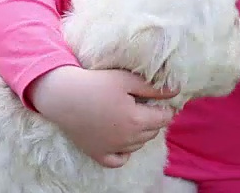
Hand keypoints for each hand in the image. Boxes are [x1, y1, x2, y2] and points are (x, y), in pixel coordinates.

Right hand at [26, 65, 177, 167]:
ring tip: (127, 115)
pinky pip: (119, 160)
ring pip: (138, 145)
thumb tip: (176, 90)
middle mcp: (127, 139)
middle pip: (153, 132)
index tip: (155, 98)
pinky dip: (124, 152)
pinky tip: (120, 138)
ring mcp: (112, 148)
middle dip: (152, 118)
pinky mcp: (98, 153)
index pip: (164, 118)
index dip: (164, 106)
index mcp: (137, 120)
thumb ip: (153, 87)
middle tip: (140, 104)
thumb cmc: (95, 83)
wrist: (63, 96)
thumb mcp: (126, 79)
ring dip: (139, 133)